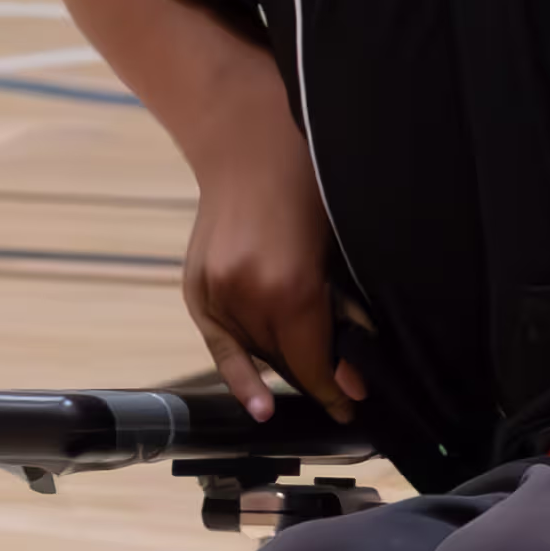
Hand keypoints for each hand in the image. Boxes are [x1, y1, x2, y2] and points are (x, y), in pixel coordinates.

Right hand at [181, 104, 364, 422]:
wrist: (245, 144)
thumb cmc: (306, 185)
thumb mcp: (336, 250)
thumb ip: (342, 312)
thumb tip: (352, 373)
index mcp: (289, 289)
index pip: (312, 362)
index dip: (335, 388)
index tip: (353, 406)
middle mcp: (247, 299)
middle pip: (285, 362)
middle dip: (316, 375)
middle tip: (344, 386)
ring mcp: (216, 295)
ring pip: (256, 355)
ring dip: (285, 366)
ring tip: (311, 368)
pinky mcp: (196, 289)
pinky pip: (221, 346)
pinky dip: (240, 374)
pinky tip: (257, 403)